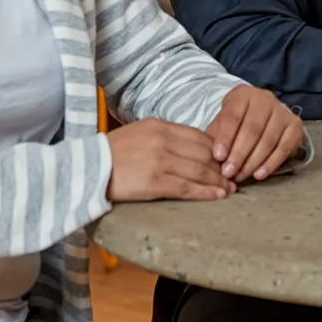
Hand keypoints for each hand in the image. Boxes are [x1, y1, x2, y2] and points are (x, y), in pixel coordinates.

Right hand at [106, 119, 234, 201]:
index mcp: (159, 126)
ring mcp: (159, 160)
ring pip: (199, 170)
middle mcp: (163, 140)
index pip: (198, 136)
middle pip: (203, 153)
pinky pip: (187, 187)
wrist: (86, 168)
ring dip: (219, 181)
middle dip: (222, 166)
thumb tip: (188, 148)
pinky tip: (218, 196)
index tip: (227, 159)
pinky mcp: (154, 182)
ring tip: (231, 189)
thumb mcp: (138, 134)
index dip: (217, 150)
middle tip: (235, 177)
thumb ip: (162, 137)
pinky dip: (206, 192)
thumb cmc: (110, 154)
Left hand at [204, 84, 303, 181]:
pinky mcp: (295, 125)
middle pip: (252, 129)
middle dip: (239, 154)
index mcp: (243, 94)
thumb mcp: (221, 124)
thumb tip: (212, 160)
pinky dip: (271, 164)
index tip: (218, 157)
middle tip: (228, 173)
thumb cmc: (236, 122)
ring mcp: (283, 111)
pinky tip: (259, 175)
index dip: (225, 138)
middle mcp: (265, 99)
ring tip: (240, 176)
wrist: (260, 115)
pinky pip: (284, 148)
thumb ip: (215, 138)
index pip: (233, 116)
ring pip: (268, 140)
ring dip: (253, 162)